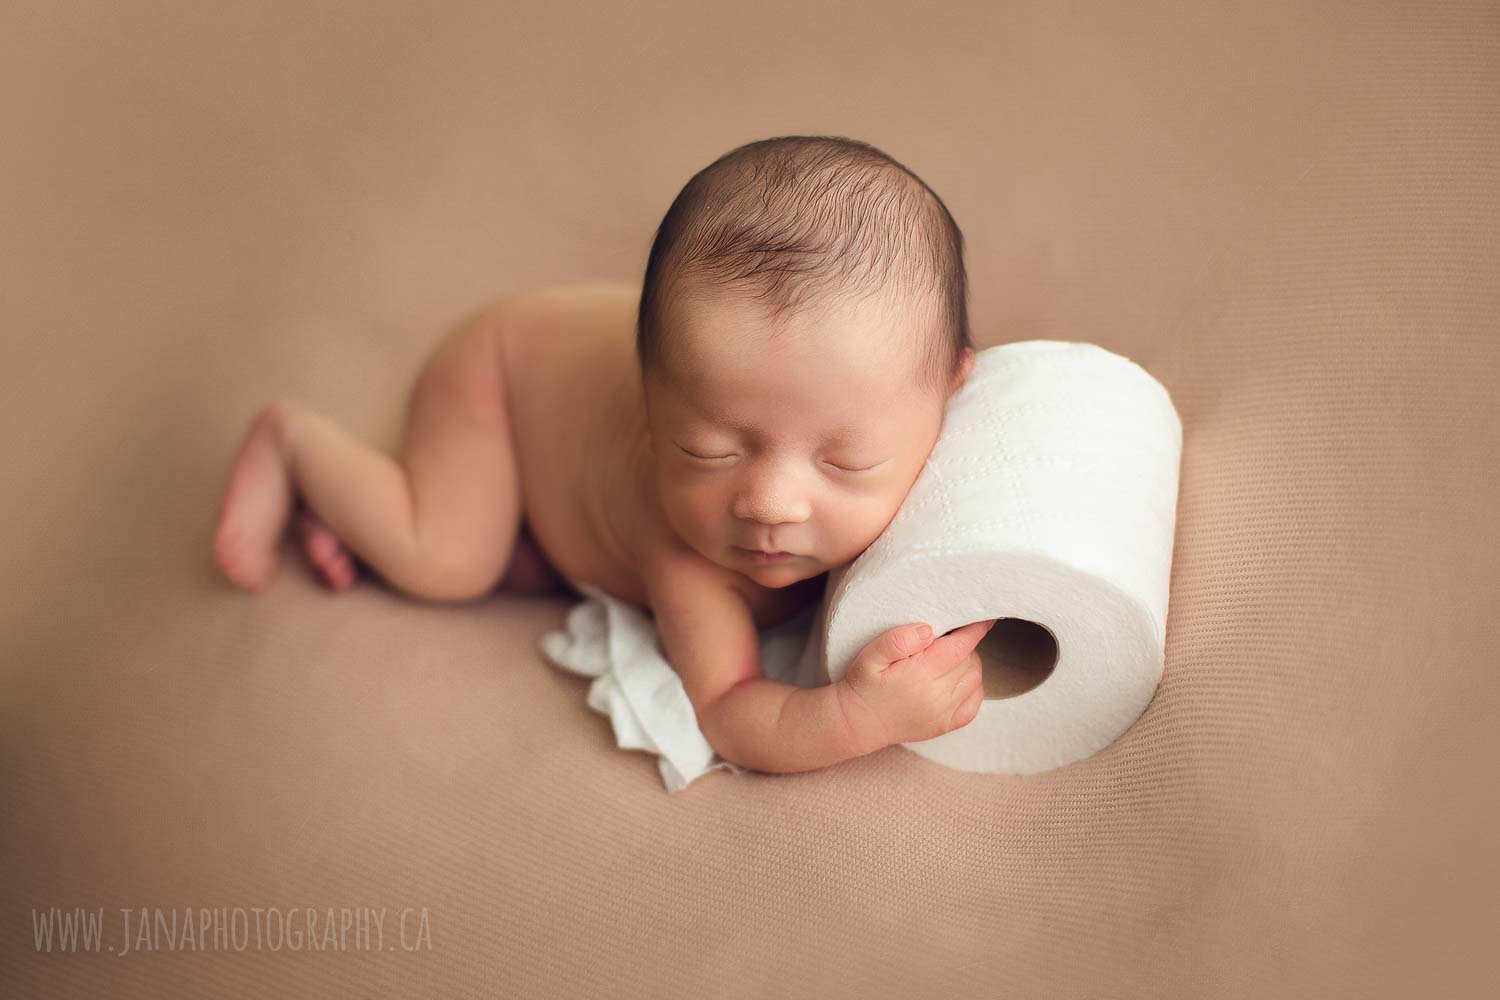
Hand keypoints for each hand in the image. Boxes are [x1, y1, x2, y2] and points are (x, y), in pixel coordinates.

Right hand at [837, 618, 996, 749]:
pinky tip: (959, 679)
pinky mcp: (946, 725)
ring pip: (975, 678)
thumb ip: (897, 640)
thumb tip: (928, 630)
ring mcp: (944, 713)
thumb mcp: (870, 655)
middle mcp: (937, 695)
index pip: (960, 646)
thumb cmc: (864, 684)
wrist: (859, 723)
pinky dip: (974, 686)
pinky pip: (975, 702)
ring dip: (970, 663)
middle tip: (948, 637)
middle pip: (969, 660)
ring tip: (951, 656)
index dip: (976, 629)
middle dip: (964, 644)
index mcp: (920, 674)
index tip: (985, 617)